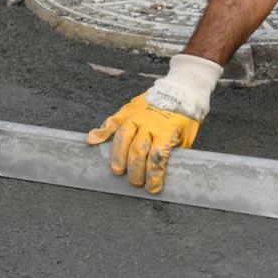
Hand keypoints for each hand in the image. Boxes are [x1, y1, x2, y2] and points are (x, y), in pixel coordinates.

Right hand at [83, 53, 221, 192]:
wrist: (182, 89)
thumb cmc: (185, 117)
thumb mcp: (186, 137)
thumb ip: (174, 153)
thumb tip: (165, 173)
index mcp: (166, 131)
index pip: (156, 158)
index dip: (153, 175)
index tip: (152, 188)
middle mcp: (149, 123)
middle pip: (137, 151)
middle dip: (135, 171)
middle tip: (135, 182)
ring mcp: (137, 116)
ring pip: (122, 138)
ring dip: (118, 156)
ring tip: (117, 170)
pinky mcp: (128, 109)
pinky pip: (112, 121)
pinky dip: (100, 131)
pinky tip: (91, 141)